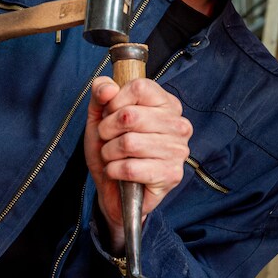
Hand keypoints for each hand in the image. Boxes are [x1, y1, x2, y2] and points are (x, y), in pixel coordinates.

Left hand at [84, 76, 191, 254]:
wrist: (114, 191)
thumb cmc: (112, 150)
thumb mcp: (99, 117)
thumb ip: (100, 94)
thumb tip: (108, 88)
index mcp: (166, 104)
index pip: (139, 87)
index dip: (115, 101)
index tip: (110, 116)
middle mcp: (178, 125)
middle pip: (130, 115)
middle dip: (107, 130)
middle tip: (108, 140)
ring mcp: (178, 150)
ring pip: (128, 143)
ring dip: (109, 152)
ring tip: (113, 157)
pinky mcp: (171, 175)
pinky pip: (131, 168)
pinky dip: (114, 171)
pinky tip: (118, 172)